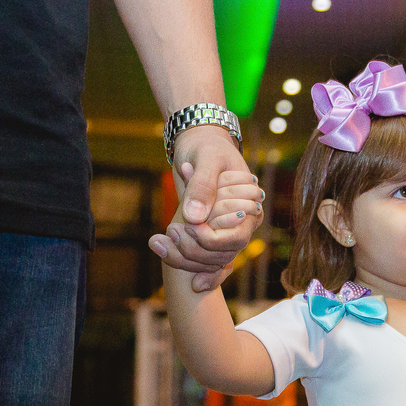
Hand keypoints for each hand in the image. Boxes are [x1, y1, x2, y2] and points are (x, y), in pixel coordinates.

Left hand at [149, 158, 263, 291]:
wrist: (199, 144)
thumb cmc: (206, 146)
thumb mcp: (206, 159)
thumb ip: (201, 186)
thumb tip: (194, 217)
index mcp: (249, 208)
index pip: (235, 239)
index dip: (210, 238)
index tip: (186, 224)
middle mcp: (240, 225)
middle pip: (220, 256)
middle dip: (191, 251)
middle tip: (168, 231)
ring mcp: (223, 231)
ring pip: (207, 261)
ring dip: (181, 258)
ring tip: (155, 241)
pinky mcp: (207, 233)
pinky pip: (198, 257)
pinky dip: (180, 260)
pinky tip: (158, 248)